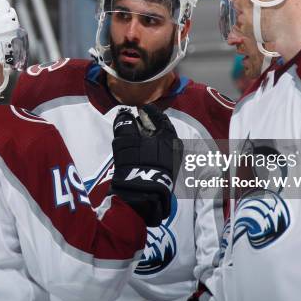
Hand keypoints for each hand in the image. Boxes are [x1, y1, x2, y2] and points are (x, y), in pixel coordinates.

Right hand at [110, 104, 182, 226]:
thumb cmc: (137, 161)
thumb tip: (124, 115)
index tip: (141, 108)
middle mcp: (176, 148)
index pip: (161, 118)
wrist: (142, 192)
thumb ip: (124, 124)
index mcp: (170, 136)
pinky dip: (151, 150)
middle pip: (162, 132)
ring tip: (136, 136)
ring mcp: (173, 163)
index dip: (150, 111)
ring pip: (161, 145)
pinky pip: (160, 155)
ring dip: (149, 138)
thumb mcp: (126, 139)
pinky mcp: (168, 174)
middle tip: (137, 121)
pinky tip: (140, 151)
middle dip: (149, 125)